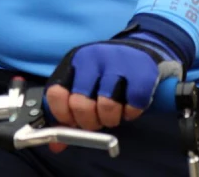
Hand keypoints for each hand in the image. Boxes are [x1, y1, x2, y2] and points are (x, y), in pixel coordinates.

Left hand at [45, 28, 184, 148]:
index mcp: (74, 61)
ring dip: (110, 119)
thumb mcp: (82, 86)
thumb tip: (56, 146)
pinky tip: (130, 107)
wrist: (140, 52)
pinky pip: (133, 105)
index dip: (63, 115)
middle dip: (88, 122)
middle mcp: (94, 58)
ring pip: (107, 106)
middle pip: (81, 104)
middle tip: (96, 121)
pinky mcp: (142, 72)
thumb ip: (67, 113)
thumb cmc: (105, 75)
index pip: (56, 94)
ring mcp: (119, 62)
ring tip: (114, 114)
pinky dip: (131, 113)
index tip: (72, 121)